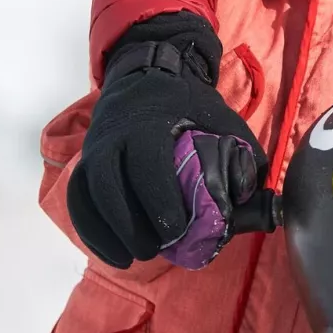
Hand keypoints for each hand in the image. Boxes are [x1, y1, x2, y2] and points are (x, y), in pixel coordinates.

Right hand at [68, 13, 267, 267]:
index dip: (159, 202)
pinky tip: (114, 254)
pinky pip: (77, 201)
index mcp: (149, 123)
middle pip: (109, 186)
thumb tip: (254, 200)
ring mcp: (93, 151)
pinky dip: (92, 232)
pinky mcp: (84, 165)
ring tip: (135, 257)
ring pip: (88, 196)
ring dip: (109, 233)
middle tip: (157, 249)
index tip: (177, 231)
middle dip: (131, 226)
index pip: (146, 165)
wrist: (148, 76)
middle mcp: (114, 136)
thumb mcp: (223, 120)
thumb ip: (242, 158)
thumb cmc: (190, 106)